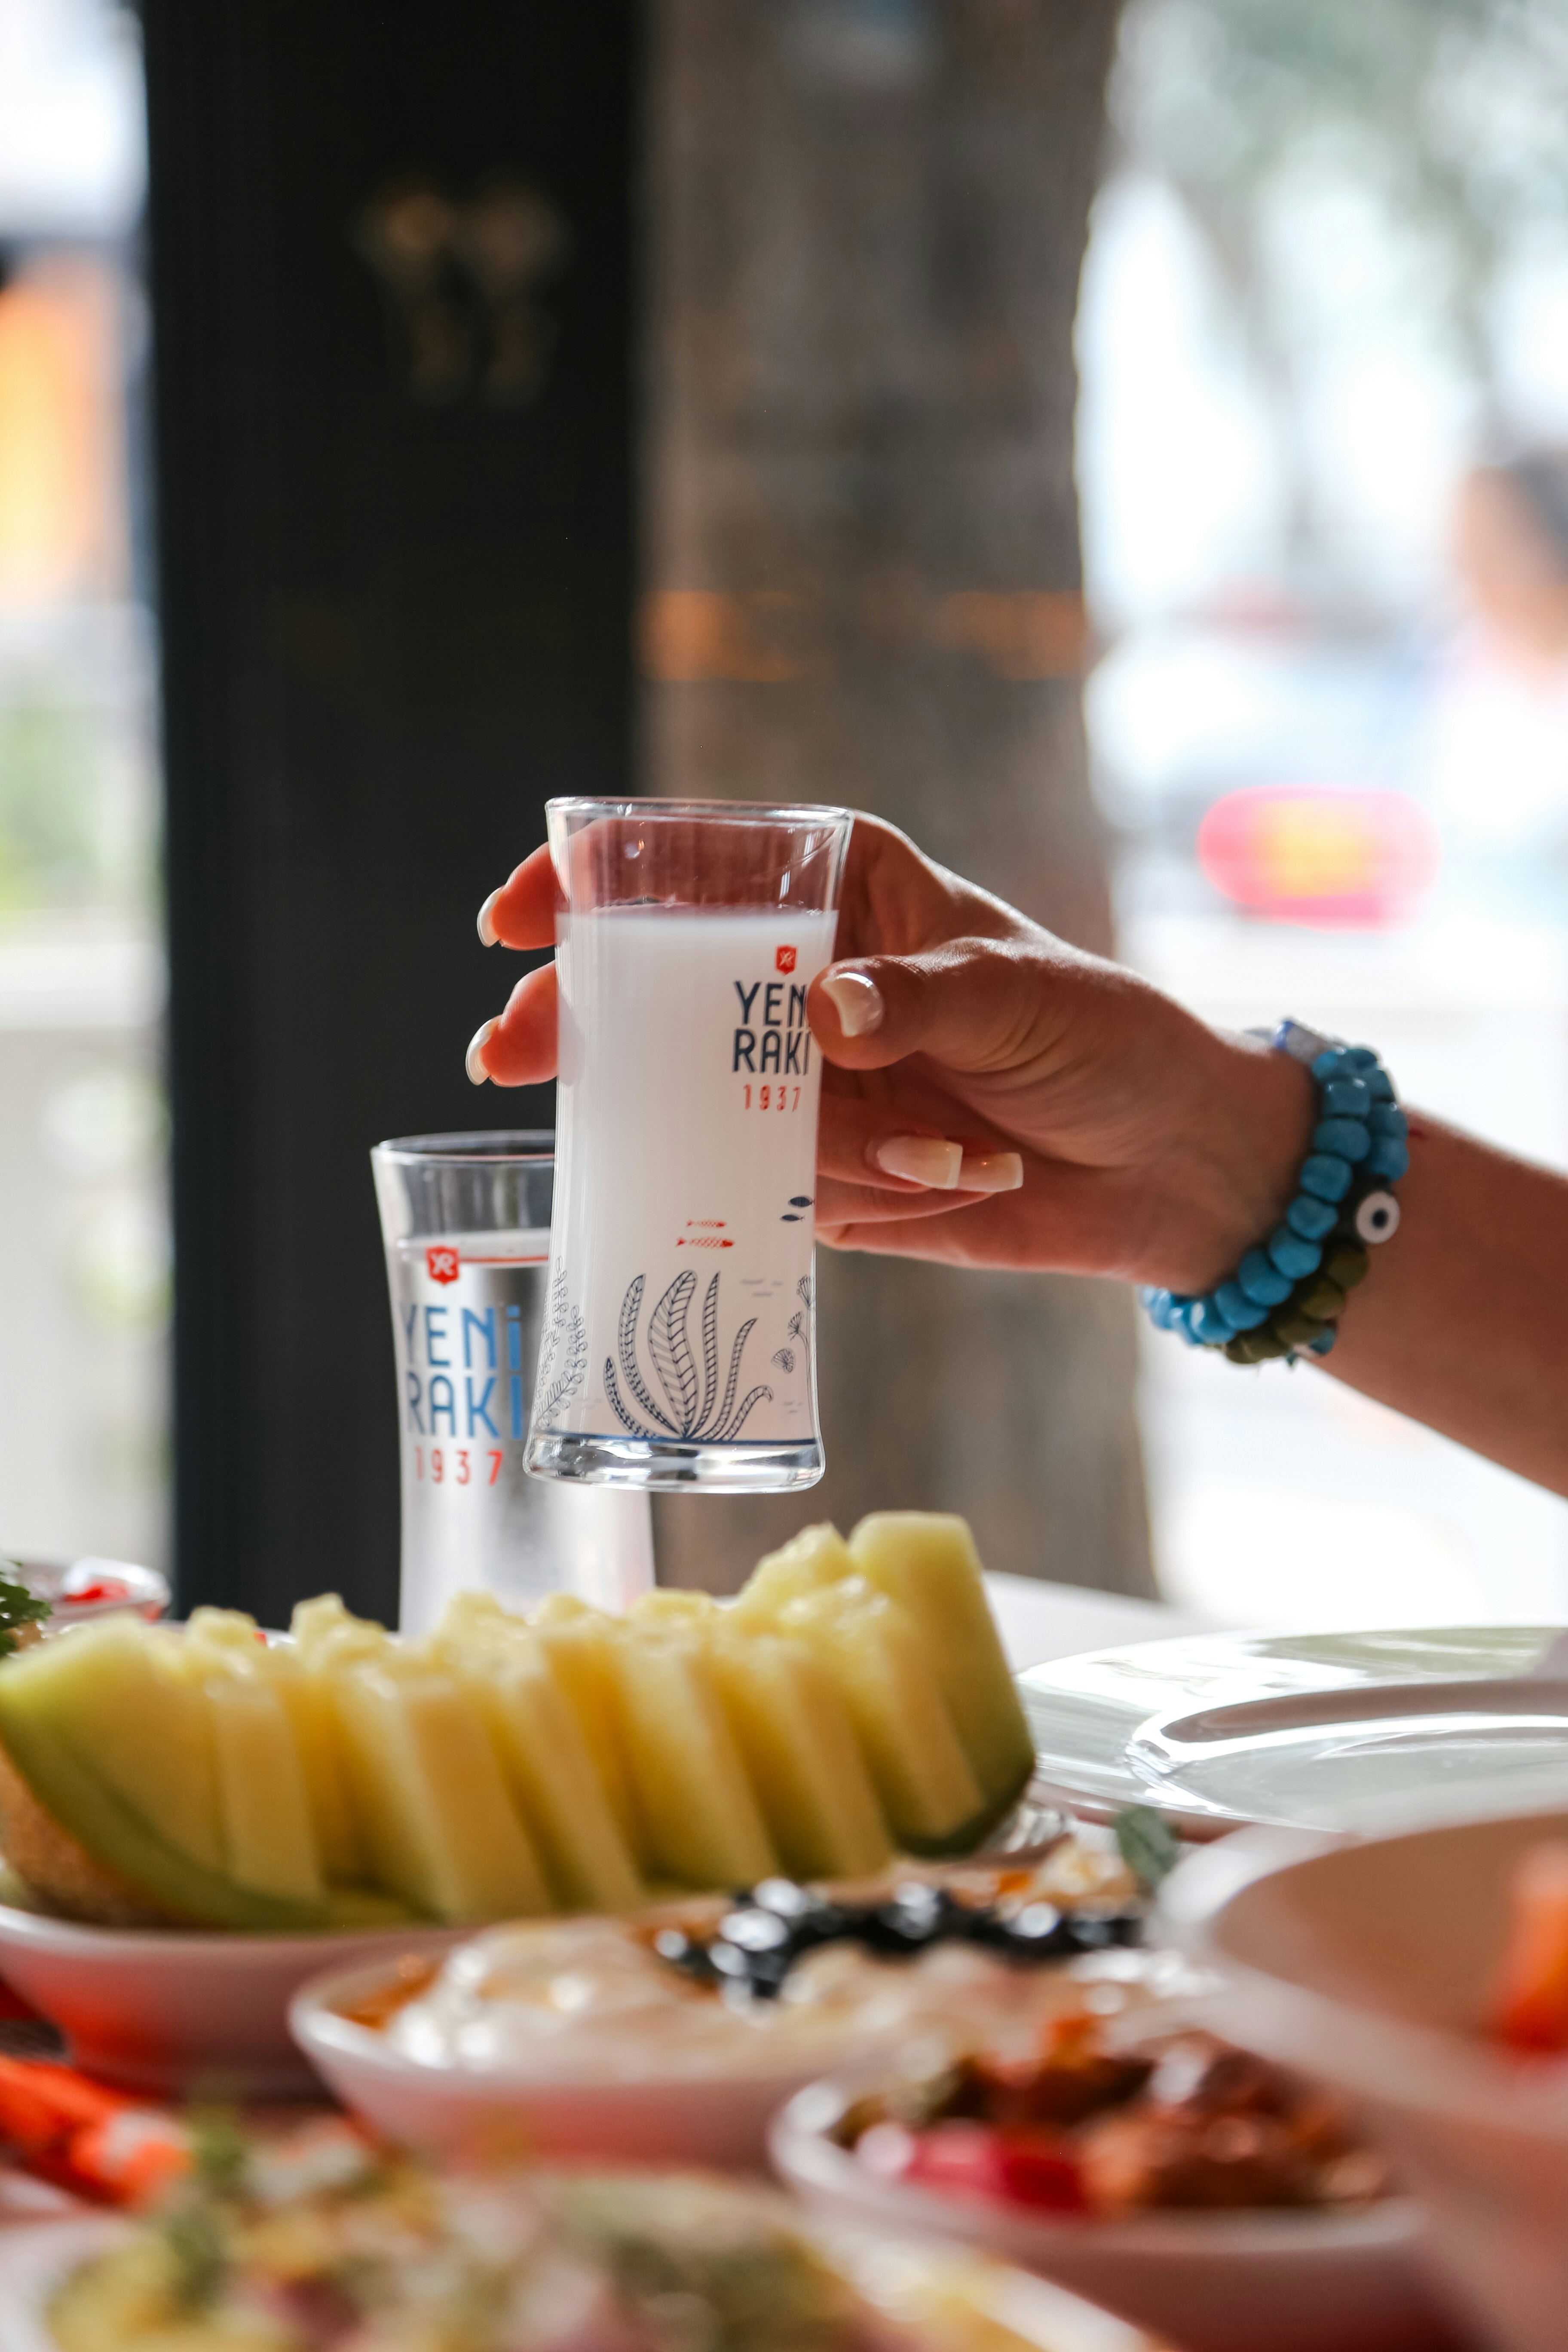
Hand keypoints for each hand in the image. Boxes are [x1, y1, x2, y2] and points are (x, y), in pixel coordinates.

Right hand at [468, 815, 1310, 1289]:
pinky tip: (950, 1177)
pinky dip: (861, 1196)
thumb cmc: (1102, 1039)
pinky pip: (778, 1190)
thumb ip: (915, 999)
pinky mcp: (821, 1168)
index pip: (693, 863)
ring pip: (710, 1108)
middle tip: (509, 1051)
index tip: (522, 914)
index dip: (594, 880)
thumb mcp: (1018, 997)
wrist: (1163, 1165)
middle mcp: (804, 979)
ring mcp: (802, 1078)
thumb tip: (820, 1011)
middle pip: (652, 989)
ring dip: (812, 1147)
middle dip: (580, 1020)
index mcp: (845, 892)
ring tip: (941, 1149)